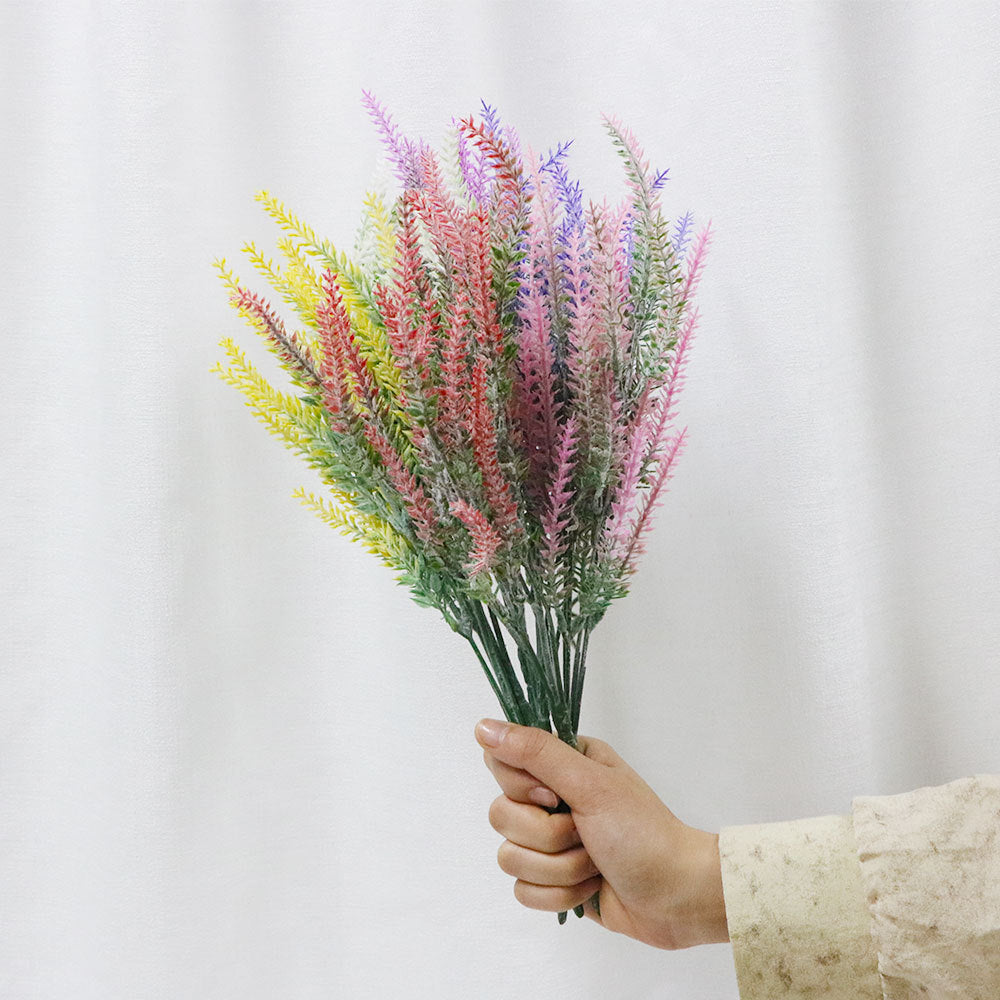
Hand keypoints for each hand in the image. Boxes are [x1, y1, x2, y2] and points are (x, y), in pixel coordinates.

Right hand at [475, 719, 729, 949]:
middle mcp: (552, 796)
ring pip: (510, 857)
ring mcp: (551, 841)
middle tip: (585, 833)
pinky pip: (523, 890)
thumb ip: (535, 753)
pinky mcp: (553, 879)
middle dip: (547, 836)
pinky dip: (560, 895)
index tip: (554, 797)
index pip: (502, 763)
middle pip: (502, 815)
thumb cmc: (643, 833)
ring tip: (595, 864)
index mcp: (563, 763)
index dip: (522, 788)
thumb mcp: (590, 784)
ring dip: (560, 868)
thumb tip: (482, 726)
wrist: (678, 897)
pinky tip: (591, 888)